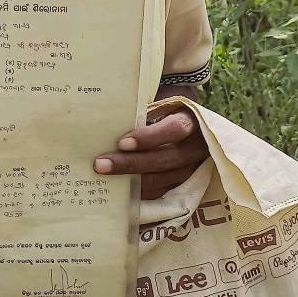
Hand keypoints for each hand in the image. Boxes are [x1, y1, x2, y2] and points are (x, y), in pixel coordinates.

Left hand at [92, 105, 208, 199]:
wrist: (194, 127)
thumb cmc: (170, 112)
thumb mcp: (164, 104)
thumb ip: (144, 112)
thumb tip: (110, 122)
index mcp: (192, 121)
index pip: (174, 129)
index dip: (149, 137)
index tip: (121, 143)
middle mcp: (196, 148)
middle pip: (165, 159)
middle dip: (131, 163)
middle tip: (101, 164)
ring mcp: (194, 169)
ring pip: (162, 179)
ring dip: (132, 181)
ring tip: (105, 177)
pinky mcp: (187, 184)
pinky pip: (162, 192)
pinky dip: (141, 192)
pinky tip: (120, 190)